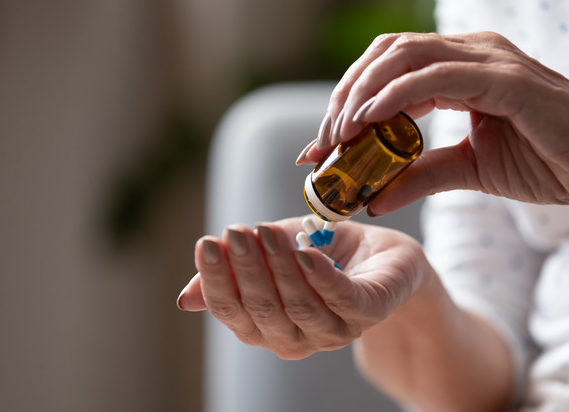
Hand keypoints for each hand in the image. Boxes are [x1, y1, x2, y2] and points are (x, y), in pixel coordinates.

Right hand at [177, 217, 427, 358]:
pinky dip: (321, 278)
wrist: (382, 255)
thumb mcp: (272, 256)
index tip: (207, 243)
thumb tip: (185, 298)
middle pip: (263, 310)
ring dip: (279, 268)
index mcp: (268, 327)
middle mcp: (298, 337)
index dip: (217, 280)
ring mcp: (335, 329)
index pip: (233, 311)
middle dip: (246, 270)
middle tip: (237, 232)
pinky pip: (341, 300)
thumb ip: (235, 271)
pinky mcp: (368, 312)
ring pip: (299, 306)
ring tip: (266, 232)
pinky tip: (305, 253)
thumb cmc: (323, 254)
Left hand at [297, 32, 568, 218]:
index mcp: (461, 68)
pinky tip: (367, 122)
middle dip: (344, 97)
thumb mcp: (469, 171)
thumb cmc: (548, 163)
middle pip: (384, 56)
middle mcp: (471, 53)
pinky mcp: (504, 78)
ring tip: (337, 137)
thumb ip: (420, 176)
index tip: (320, 148)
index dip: (347, 103)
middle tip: (321, 144)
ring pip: (402, 57)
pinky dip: (393, 96)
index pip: (387, 71)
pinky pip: (434, 77)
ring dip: (360, 95)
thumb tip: (372, 198)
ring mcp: (488, 59)